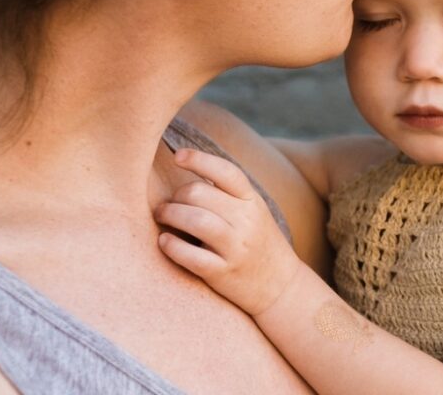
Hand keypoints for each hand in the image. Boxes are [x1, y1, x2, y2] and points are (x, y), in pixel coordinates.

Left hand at [154, 148, 301, 315]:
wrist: (281, 286)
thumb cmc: (258, 243)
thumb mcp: (253, 212)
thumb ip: (228, 194)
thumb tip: (191, 171)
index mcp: (253, 201)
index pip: (226, 171)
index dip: (199, 159)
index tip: (177, 156)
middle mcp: (247, 220)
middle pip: (200, 193)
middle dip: (176, 196)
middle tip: (166, 204)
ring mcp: (236, 248)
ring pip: (195, 220)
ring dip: (170, 214)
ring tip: (161, 216)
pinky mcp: (223, 273)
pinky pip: (191, 256)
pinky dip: (172, 246)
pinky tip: (164, 241)